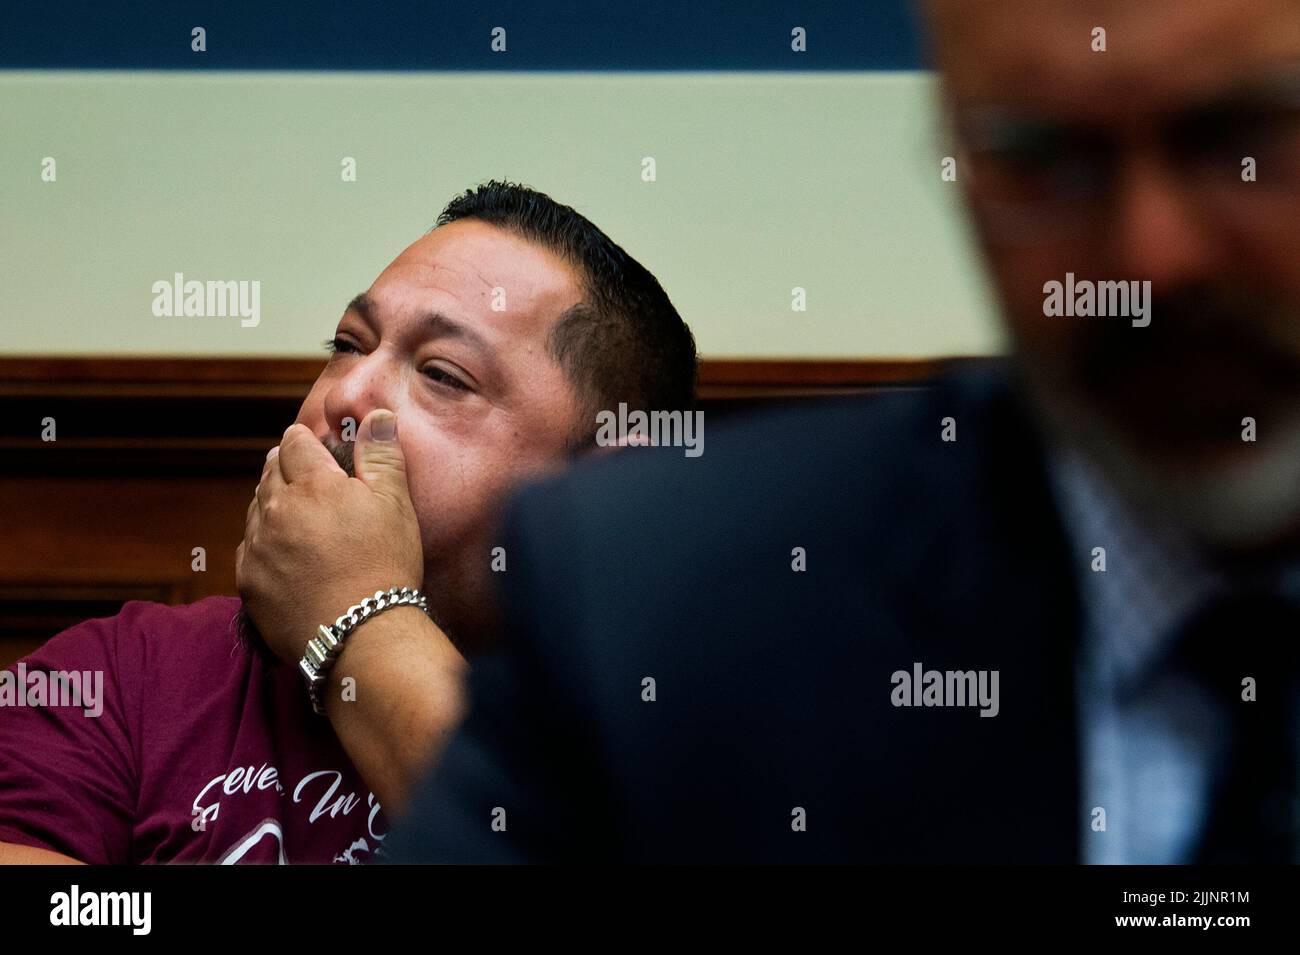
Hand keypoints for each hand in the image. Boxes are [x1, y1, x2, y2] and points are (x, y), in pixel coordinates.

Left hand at [236, 408, 423, 667]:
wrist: (362, 633)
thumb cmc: (386, 565)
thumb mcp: (395, 503)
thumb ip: (381, 455)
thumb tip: (375, 415)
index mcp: (312, 484)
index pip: (294, 443)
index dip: (303, 439)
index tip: (310, 442)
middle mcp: (276, 509)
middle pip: (270, 471)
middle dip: (283, 465)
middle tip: (298, 468)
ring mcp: (259, 547)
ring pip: (256, 508)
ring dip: (270, 500)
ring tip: (290, 507)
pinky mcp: (250, 582)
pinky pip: (249, 547)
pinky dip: (262, 540)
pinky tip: (279, 548)